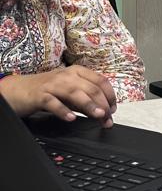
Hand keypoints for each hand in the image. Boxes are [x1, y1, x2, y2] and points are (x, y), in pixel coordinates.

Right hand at [0, 66, 117, 123]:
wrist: (19, 89)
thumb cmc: (48, 90)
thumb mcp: (71, 93)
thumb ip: (86, 101)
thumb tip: (104, 113)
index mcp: (77, 72)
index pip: (100, 81)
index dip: (110, 96)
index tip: (113, 109)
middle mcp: (67, 76)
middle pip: (91, 88)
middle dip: (103, 104)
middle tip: (108, 118)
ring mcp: (53, 85)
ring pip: (75, 93)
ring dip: (89, 105)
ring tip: (98, 115)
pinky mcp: (40, 95)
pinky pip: (53, 103)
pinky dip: (63, 110)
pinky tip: (71, 118)